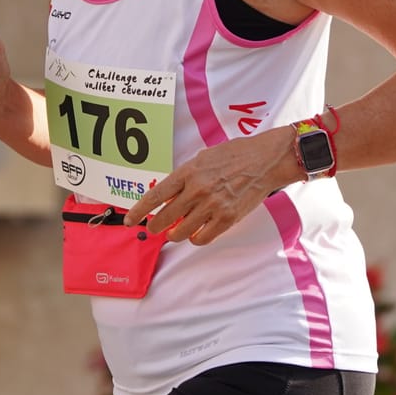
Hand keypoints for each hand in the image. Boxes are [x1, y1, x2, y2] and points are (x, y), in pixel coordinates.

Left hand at [124, 129, 296, 245]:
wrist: (265, 160)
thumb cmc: (236, 155)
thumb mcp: (204, 158)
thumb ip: (186, 177)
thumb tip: (171, 196)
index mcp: (188, 172)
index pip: (156, 196)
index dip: (139, 211)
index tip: (130, 220)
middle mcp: (197, 190)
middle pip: (164, 219)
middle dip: (156, 227)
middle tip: (156, 228)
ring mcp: (212, 206)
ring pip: (181, 233)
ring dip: (176, 234)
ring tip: (179, 229)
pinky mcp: (227, 218)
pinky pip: (201, 238)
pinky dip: (196, 238)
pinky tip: (198, 232)